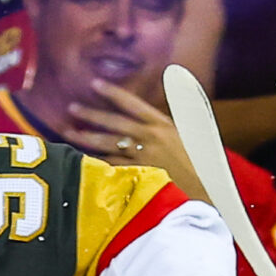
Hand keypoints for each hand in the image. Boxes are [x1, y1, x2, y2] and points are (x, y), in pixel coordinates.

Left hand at [66, 81, 202, 197]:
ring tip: (67, 131)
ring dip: (86, 137)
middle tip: (71, 108)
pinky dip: (95, 162)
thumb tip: (178, 81)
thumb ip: (185, 106)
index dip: (112, 93)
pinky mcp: (137, 178)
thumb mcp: (197, 131)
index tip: (94, 84)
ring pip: (108, 145)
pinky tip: (80, 158)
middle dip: (91, 114)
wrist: (207, 194)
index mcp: (164, 125)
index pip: (133, 104)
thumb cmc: (204, 164)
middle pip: (114, 123)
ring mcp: (142, 160)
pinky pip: (111, 168)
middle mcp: (151, 139)